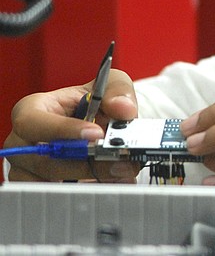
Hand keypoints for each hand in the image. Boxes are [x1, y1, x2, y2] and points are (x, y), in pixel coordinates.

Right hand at [4, 68, 139, 181]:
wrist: (98, 123)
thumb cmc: (94, 102)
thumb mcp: (109, 85)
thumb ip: (118, 91)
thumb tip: (123, 108)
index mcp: (31, 111)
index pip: (34, 122)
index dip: (64, 129)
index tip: (97, 134)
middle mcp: (23, 143)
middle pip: (45, 161)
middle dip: (87, 163)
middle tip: (120, 161)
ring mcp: (29, 169)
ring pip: (53, 183)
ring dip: (91, 181)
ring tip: (123, 173)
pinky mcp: (42, 188)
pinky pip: (62, 197)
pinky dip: (91, 192)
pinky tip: (115, 182)